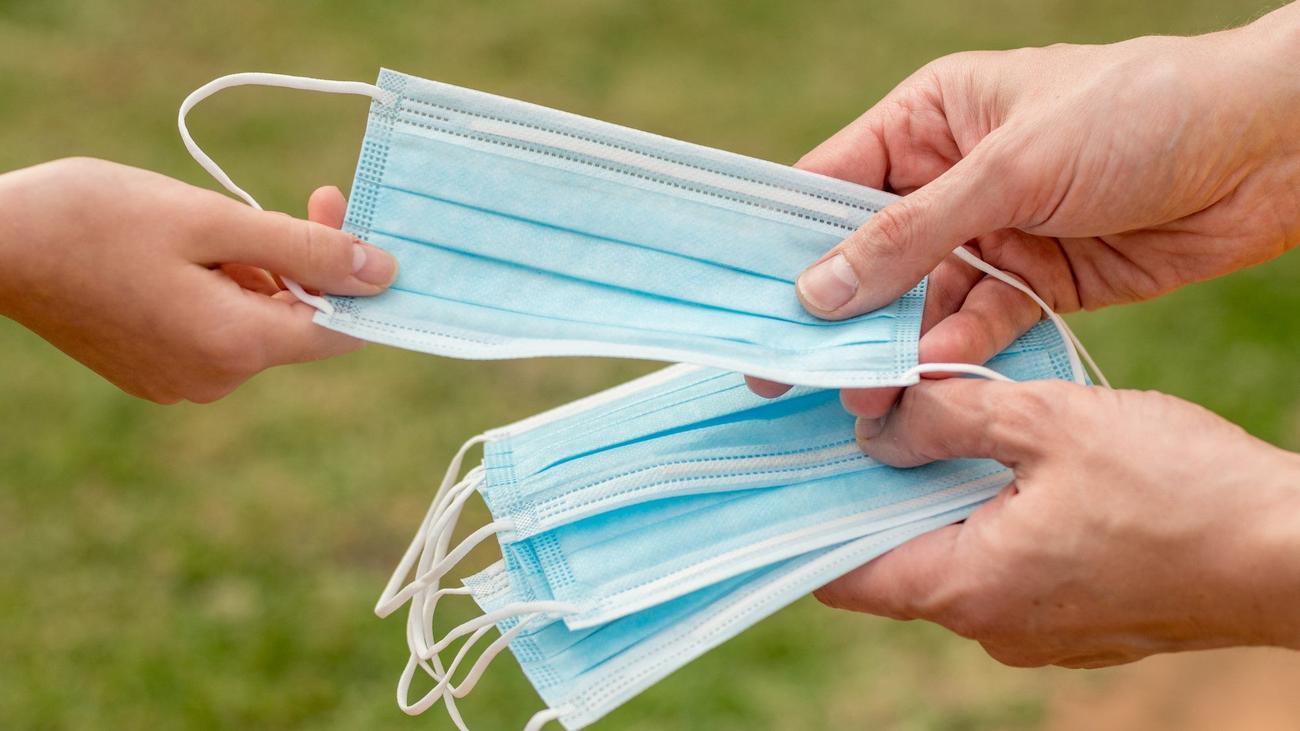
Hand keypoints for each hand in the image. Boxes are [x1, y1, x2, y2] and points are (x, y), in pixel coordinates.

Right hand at [0, 157, 396, 403]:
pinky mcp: (159, 373)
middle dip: (311, 262)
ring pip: (261, 324)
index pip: (343, 332)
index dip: (363, 280)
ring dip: (267, 272)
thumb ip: (306, 249)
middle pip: (300, 323)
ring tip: (223, 226)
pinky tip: (196, 253)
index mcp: (235, 346)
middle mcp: (216, 379)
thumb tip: (383, 273)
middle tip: (311, 199)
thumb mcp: (212, 219)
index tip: (357, 224)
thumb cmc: (94, 219)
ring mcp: (184, 382)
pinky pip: (221, 332)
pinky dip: (229, 291)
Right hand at [747, 3, 1299, 406]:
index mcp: (930, 118)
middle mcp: (951, 177)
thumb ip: (910, 235)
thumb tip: (818, 291)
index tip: (750, 304)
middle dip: (838, 314)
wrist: (1270, 149)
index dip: (789, 243)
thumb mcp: (1010, 166)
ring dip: (895, 348)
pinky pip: (979, 324)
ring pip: (920, 301)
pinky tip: (932, 380)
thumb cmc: (1137, 115)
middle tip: (787, 375)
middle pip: (870, 254)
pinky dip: (958, 354)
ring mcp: (993, 233)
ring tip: (866, 398)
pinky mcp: (1038, 282)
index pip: (833, 182)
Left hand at [815, 379, 1299, 666]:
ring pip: (957, 560)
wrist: (1295, 554)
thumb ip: (948, 415)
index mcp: (968, 588)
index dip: (806, 522)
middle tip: (873, 423)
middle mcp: (993, 627)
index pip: (842, 576)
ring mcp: (1040, 632)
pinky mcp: (1080, 620)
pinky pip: (1009, 569)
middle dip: (880, 494)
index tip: (792, 469)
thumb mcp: (1049, 423)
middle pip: (897, 561)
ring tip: (950, 428)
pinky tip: (1017, 465)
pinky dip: (995, 520)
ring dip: (945, 500)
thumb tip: (876, 424)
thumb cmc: (1180, 489)